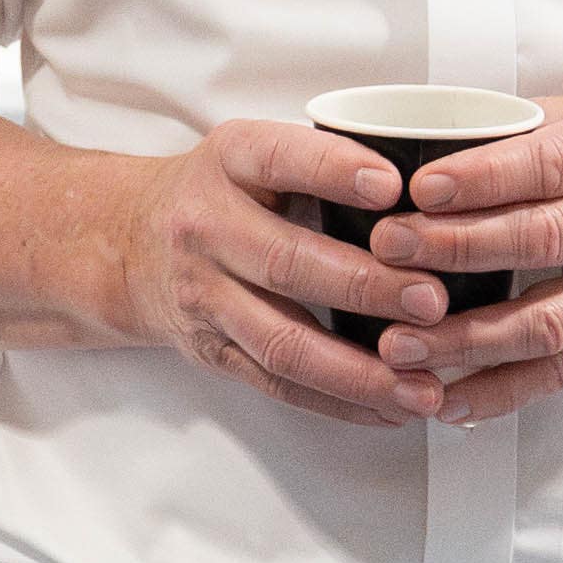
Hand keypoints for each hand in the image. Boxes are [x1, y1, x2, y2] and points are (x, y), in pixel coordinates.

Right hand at [114, 121, 455, 426]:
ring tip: (422, 387)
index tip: (393, 185)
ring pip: (285, 342)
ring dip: (360, 371)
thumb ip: (324, 162)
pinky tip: (390, 410)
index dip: (335, 170)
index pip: (280, 159)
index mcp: (229, 161)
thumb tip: (430, 189)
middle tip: (432, 302)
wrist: (129, 242)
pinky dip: (339, 403)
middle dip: (367, 287)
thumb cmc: (223, 191)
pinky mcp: (213, 350)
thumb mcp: (255, 152)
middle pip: (287, 264)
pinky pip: (279, 385)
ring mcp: (206, 296)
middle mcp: (208, 228)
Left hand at [362, 96, 562, 425]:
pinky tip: (449, 399)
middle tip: (390, 249)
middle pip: (544, 239)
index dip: (482, 178)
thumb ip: (527, 125)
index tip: (419, 187)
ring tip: (401, 342)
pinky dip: (503, 392)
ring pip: (549, 321)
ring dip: (470, 338)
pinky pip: (562, 371)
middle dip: (459, 247)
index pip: (550, 165)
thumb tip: (427, 135)